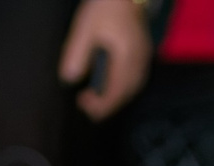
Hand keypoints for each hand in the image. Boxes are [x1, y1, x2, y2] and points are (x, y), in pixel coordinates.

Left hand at [62, 0, 151, 118]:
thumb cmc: (104, 7)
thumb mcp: (84, 28)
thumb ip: (77, 54)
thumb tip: (69, 78)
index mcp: (126, 59)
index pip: (115, 92)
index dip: (100, 104)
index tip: (83, 106)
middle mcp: (139, 64)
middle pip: (126, 94)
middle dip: (107, 105)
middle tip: (86, 107)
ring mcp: (144, 59)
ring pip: (132, 88)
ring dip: (115, 97)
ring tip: (96, 99)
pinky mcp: (143, 53)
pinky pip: (135, 79)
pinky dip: (122, 87)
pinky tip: (111, 84)